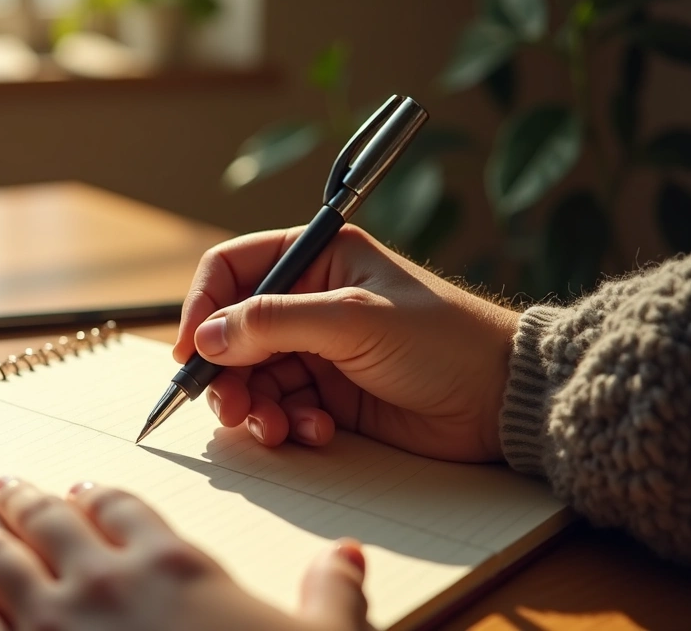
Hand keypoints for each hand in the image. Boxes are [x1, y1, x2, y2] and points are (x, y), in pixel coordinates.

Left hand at [0, 478, 370, 630]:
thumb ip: (332, 593)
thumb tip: (345, 555)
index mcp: (174, 564)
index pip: (123, 507)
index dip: (99, 495)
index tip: (84, 490)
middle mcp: (106, 582)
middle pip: (50, 521)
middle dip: (23, 500)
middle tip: (4, 488)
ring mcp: (56, 626)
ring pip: (3, 562)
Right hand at [173, 225, 519, 461]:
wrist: (499, 400)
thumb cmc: (442, 341)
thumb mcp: (352, 321)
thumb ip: (272, 324)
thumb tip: (204, 337)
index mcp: (316, 259)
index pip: (231, 270)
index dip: (202, 307)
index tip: (191, 351)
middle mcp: (308, 300)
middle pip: (231, 332)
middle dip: (225, 372)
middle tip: (232, 408)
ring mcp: (317, 349)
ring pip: (250, 377)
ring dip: (255, 407)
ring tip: (277, 427)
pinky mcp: (328, 394)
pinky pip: (280, 408)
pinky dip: (286, 424)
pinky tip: (316, 431)